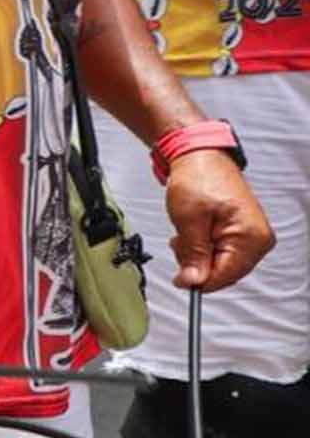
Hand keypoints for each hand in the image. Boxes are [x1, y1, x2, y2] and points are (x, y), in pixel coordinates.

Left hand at [163, 150, 272, 291]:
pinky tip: (193, 233)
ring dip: (198, 255)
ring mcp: (252, 236)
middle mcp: (258, 239)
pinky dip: (203, 247)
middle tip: (180, 244)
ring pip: (221, 264)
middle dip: (198, 263)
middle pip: (225, 272)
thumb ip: (193, 254)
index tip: (179, 279)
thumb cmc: (198, 177)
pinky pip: (222, 252)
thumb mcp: (188, 219)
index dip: (199, 280)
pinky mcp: (242, 233)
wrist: (200, 156)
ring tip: (186, 233)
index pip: (226, 276)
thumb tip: (194, 281)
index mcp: (251, 236)